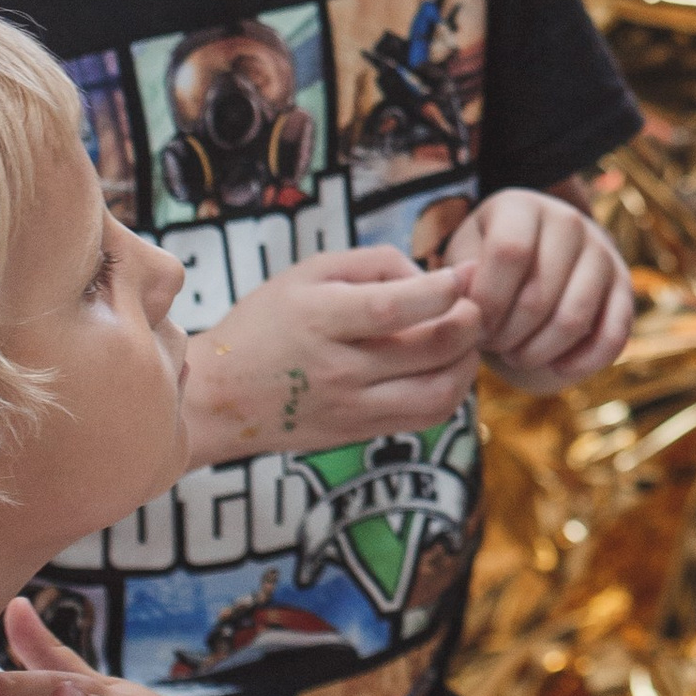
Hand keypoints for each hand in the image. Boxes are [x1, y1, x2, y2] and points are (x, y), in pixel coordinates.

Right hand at [180, 244, 483, 460]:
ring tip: (467, 339)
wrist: (218, 399)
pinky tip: (449, 368)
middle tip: (476, 302)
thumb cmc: (266, 324)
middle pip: (430, 349)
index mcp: (320, 319)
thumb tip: (427, 275)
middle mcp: (339, 368)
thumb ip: (372, 262)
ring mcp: (351, 408)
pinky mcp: (359, 433)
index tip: (465, 272)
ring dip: (468, 362)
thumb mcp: (307, 273)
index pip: (395, 306)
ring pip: (438, 393)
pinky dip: (451, 392)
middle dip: (470, 321)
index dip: (442, 289)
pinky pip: (425, 419)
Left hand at [446, 187, 633, 383]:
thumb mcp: (464, 259)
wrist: (531, 262)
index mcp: (523, 206)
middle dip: (507, 336)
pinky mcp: (624, 287)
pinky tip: (555, 367)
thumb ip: (461, 279)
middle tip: (492, 345)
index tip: (471, 324)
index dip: (487, 301)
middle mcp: (569, 220)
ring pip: (574, 319)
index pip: (510, 252)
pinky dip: (583, 362)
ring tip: (515, 354)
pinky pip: (613, 336)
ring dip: (537, 352)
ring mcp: (602, 252)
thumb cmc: (487, 265)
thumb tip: (470, 302)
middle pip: (540, 294)